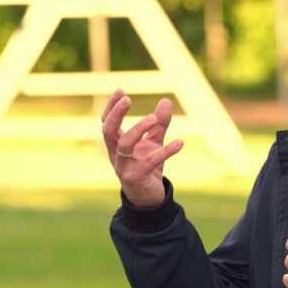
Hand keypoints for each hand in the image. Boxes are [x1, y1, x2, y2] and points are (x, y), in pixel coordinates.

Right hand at [101, 89, 182, 208]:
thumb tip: (165, 101)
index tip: (121, 90)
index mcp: (116, 144)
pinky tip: (181, 143)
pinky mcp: (136, 177)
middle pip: (108, 130)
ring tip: (154, 118)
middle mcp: (115, 154)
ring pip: (125, 145)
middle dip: (116, 114)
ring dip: (138, 129)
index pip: (106, 122)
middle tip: (128, 99)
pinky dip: (166, 151)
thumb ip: (159, 124)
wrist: (148, 197)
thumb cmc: (146, 166)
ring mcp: (124, 166)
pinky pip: (150, 162)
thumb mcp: (153, 142)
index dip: (111, 107)